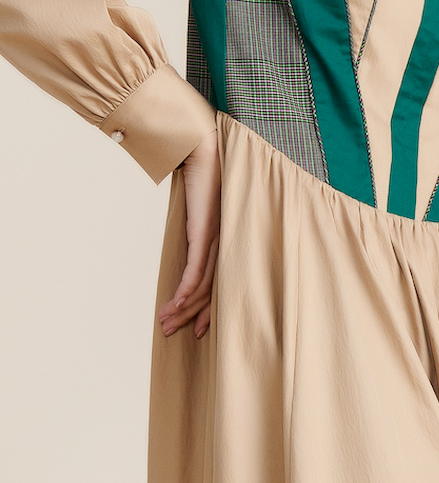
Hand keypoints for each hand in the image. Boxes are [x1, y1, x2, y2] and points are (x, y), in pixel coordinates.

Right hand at [157, 128, 220, 339]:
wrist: (207, 149)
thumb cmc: (207, 174)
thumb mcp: (202, 209)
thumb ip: (198, 228)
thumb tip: (188, 243)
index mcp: (228, 238)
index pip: (220, 282)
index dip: (208, 308)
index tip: (197, 327)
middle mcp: (226, 241)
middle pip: (211, 289)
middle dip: (192, 315)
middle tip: (174, 332)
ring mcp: (217, 237)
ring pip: (203, 283)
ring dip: (184, 307)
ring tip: (166, 323)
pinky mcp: (206, 229)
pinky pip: (197, 266)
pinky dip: (187, 287)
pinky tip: (177, 303)